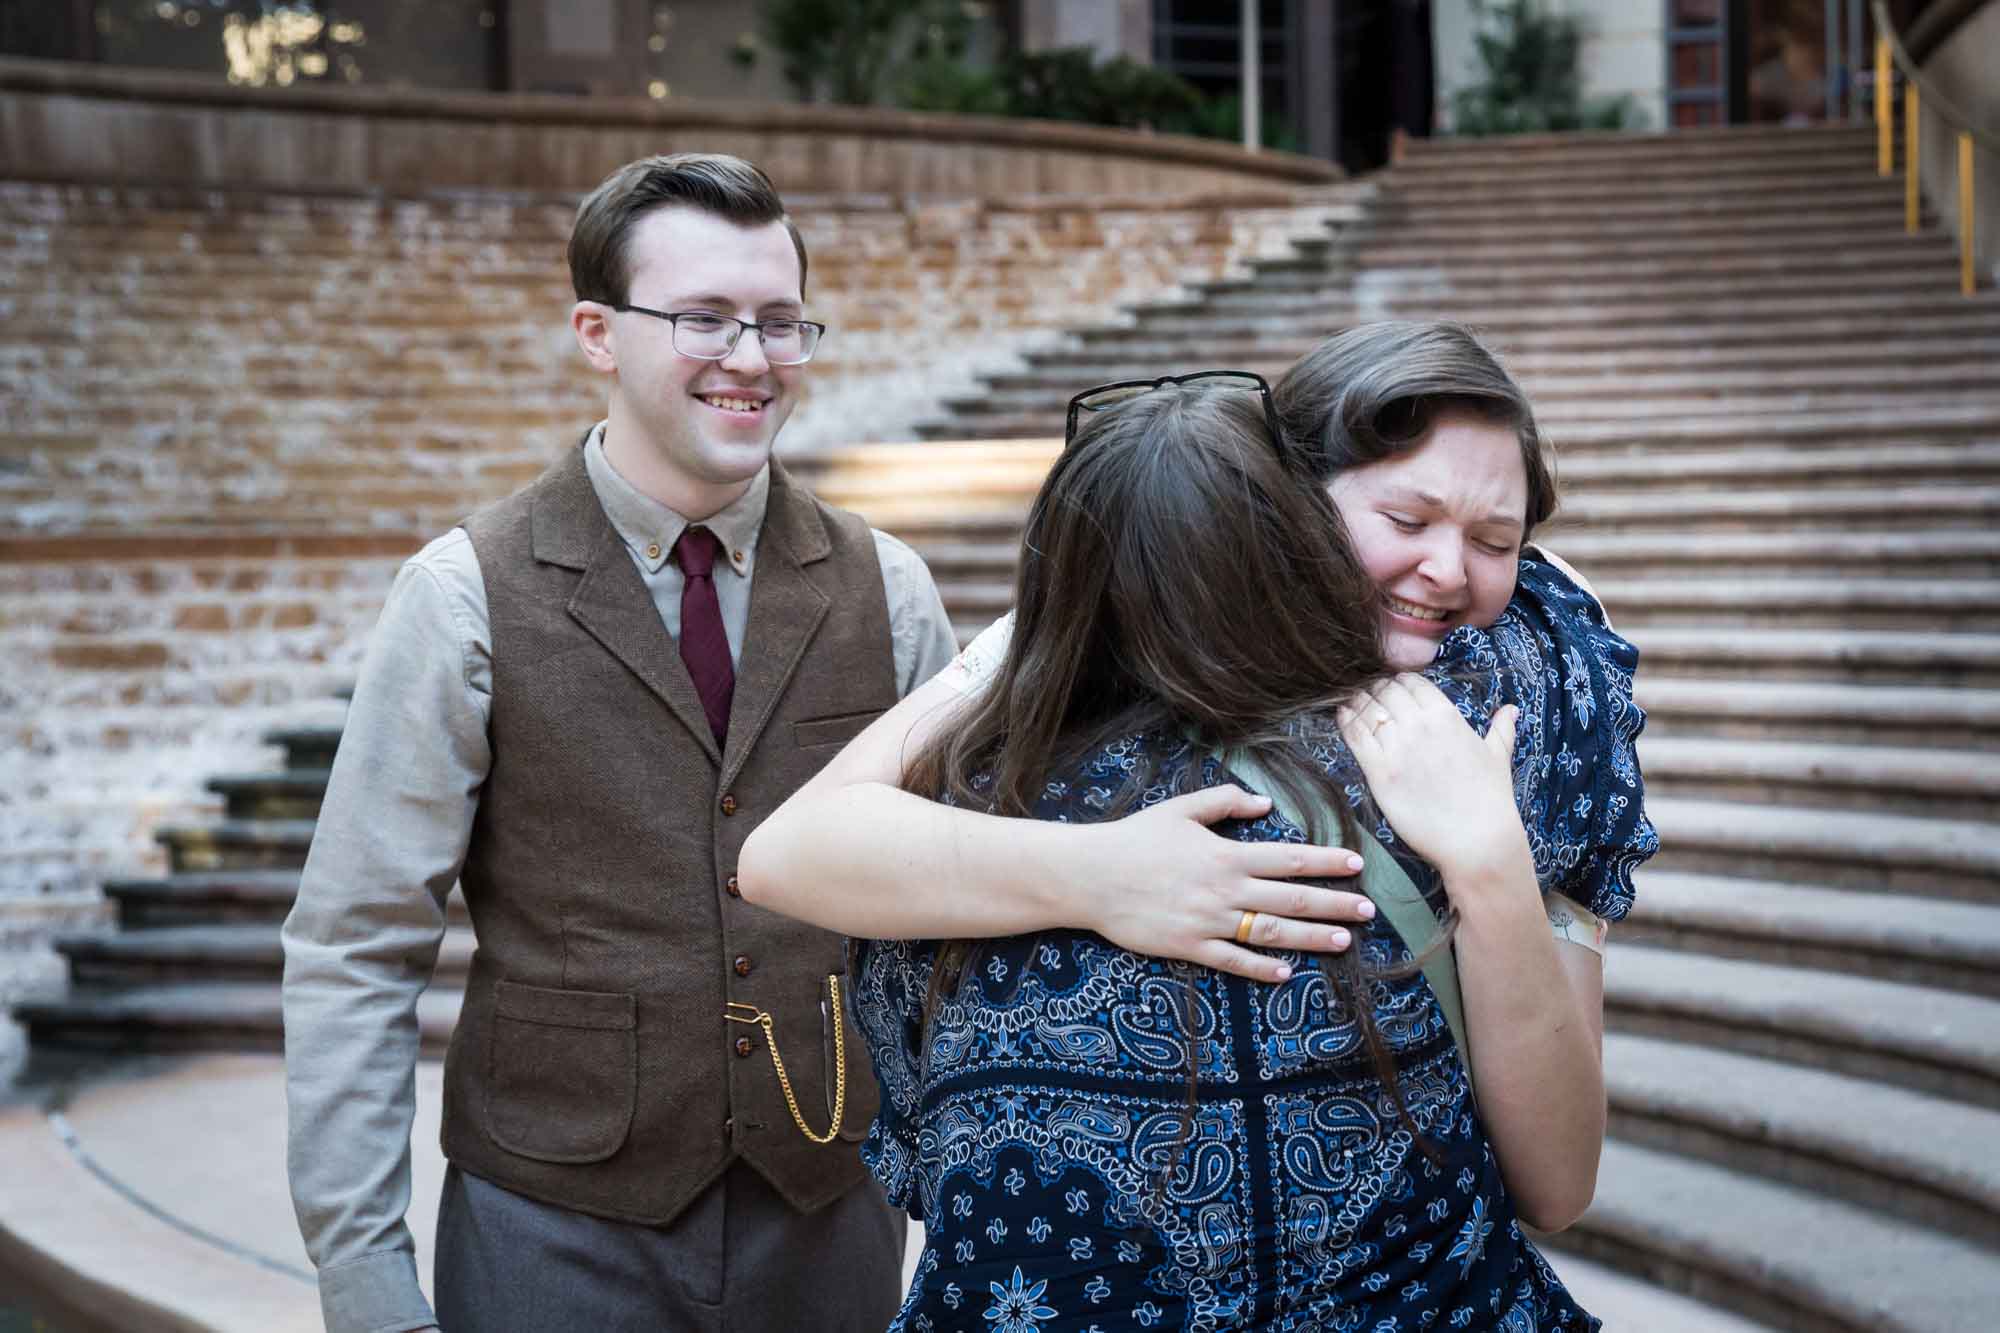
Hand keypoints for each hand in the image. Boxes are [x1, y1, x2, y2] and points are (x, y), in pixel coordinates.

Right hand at [1075, 785, 1376, 983]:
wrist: (1090, 876)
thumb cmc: (1135, 838)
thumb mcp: (1181, 809)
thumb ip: (1225, 802)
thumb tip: (1265, 803)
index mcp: (1226, 854)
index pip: (1289, 858)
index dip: (1326, 862)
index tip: (1357, 864)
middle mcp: (1225, 890)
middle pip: (1291, 899)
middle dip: (1334, 904)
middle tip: (1368, 910)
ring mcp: (1209, 921)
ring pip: (1271, 932)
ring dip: (1311, 937)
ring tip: (1343, 942)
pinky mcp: (1189, 947)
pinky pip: (1233, 961)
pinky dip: (1261, 968)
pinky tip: (1286, 974)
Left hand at [1337, 674, 1528, 883]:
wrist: (1476, 840)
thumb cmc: (1490, 799)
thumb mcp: (1498, 756)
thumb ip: (1502, 729)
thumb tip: (1511, 709)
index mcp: (1447, 715)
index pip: (1411, 681)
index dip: (1398, 681)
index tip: (1393, 687)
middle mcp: (1419, 726)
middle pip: (1385, 691)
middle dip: (1376, 690)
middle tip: (1369, 695)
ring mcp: (1397, 748)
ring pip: (1366, 709)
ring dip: (1358, 702)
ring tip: (1353, 703)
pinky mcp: (1378, 772)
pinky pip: (1354, 736)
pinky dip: (1346, 722)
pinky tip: (1343, 717)